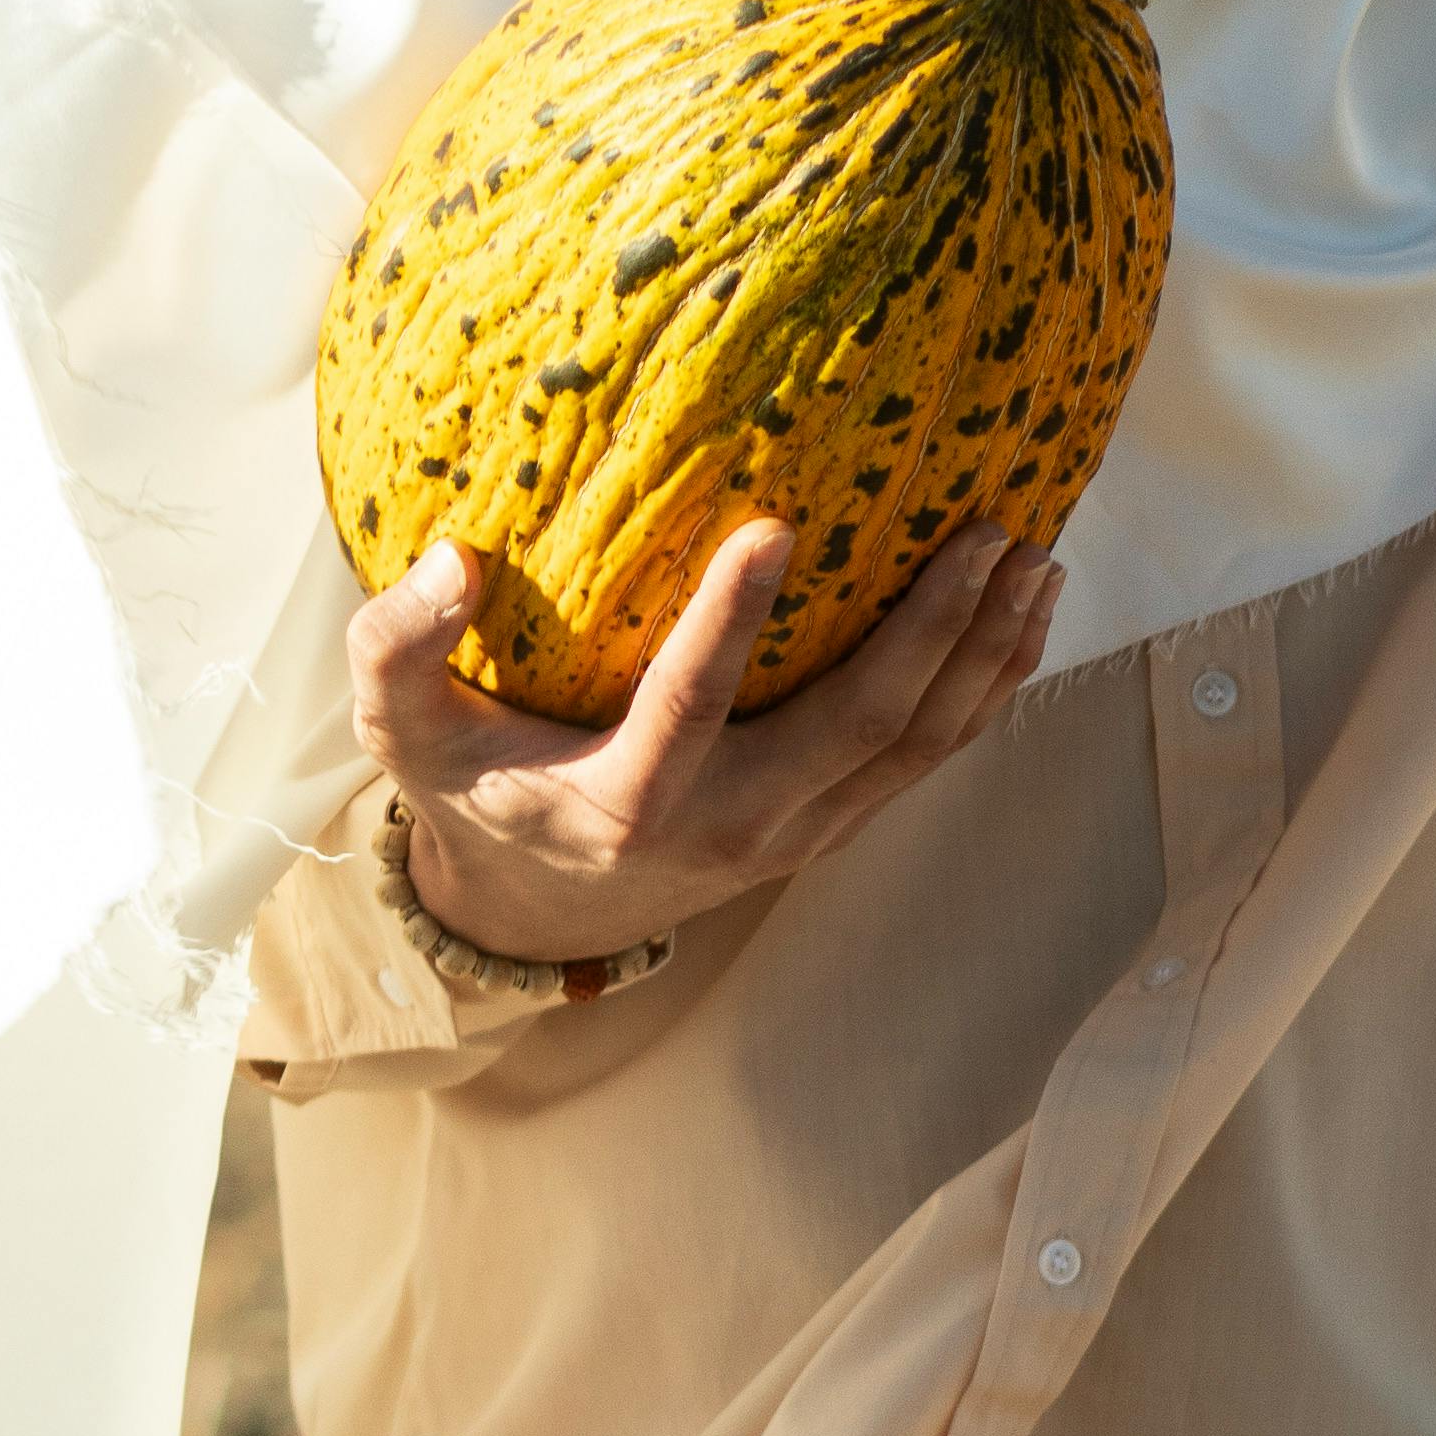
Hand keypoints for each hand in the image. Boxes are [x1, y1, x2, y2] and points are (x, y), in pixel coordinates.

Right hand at [352, 517, 1059, 967]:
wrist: (536, 910)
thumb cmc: (472, 790)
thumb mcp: (404, 733)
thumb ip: (398, 647)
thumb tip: (449, 561)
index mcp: (623, 802)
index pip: (686, 707)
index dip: (729, 624)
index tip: (774, 524)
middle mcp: (728, 826)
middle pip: (854, 730)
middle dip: (929, 632)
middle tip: (984, 531)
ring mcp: (794, 833)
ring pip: (913, 750)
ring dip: (984, 656)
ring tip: (1037, 558)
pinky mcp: (830, 827)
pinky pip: (925, 760)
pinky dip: (986, 690)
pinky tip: (1027, 615)